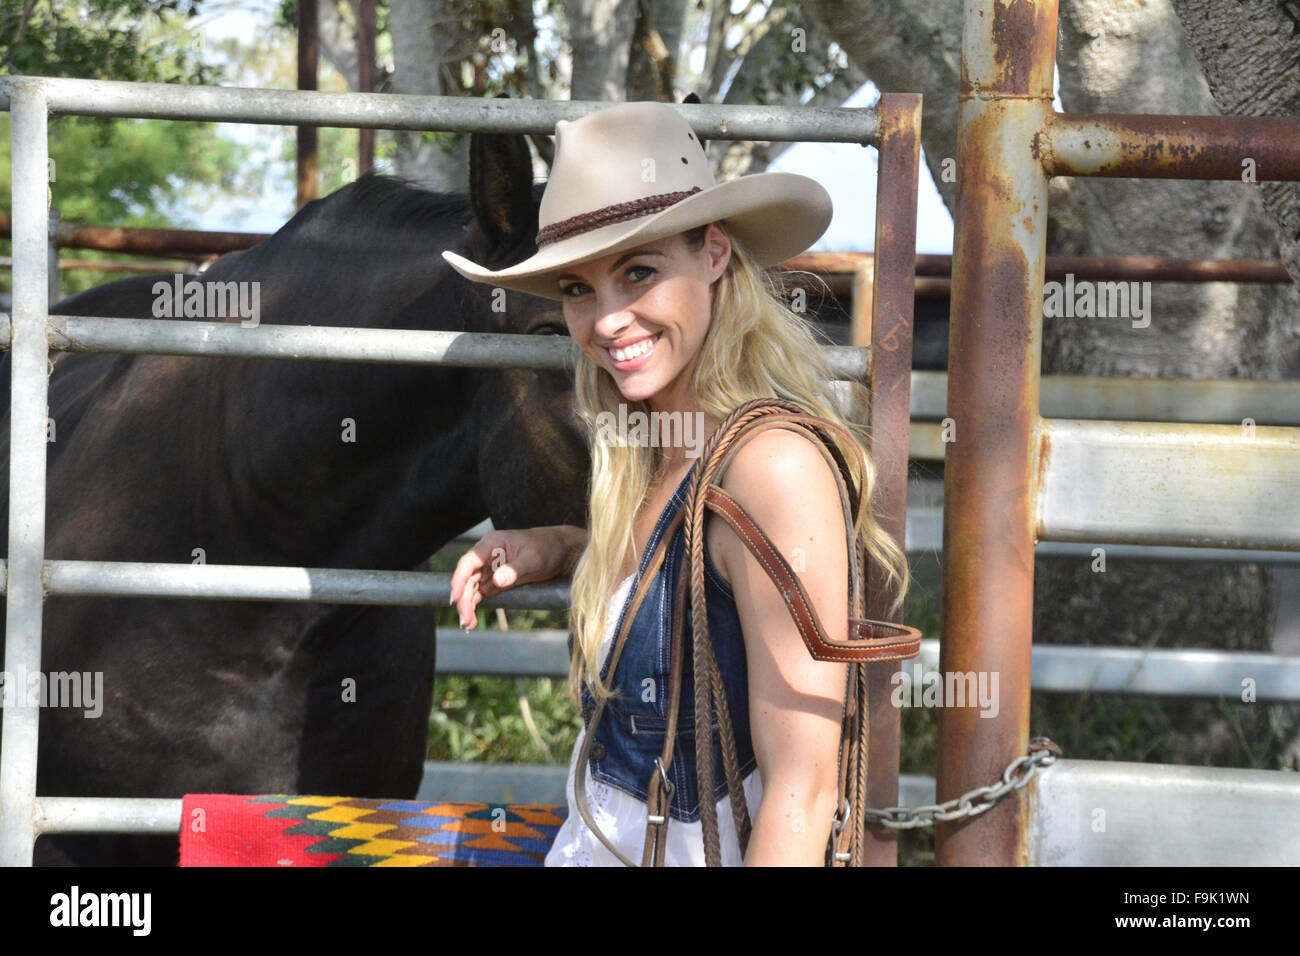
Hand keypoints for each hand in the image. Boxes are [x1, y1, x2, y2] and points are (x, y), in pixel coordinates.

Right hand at [448, 525, 585, 630]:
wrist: (562, 552)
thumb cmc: (548, 548)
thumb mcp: (533, 559)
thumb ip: (514, 570)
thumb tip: (496, 580)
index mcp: (492, 544)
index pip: (469, 561)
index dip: (459, 579)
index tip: (455, 597)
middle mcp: (487, 555)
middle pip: (467, 578)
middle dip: (463, 599)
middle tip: (464, 619)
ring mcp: (490, 568)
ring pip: (472, 588)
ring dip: (468, 606)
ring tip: (468, 625)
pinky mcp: (496, 580)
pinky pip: (481, 594)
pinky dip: (476, 606)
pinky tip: (473, 620)